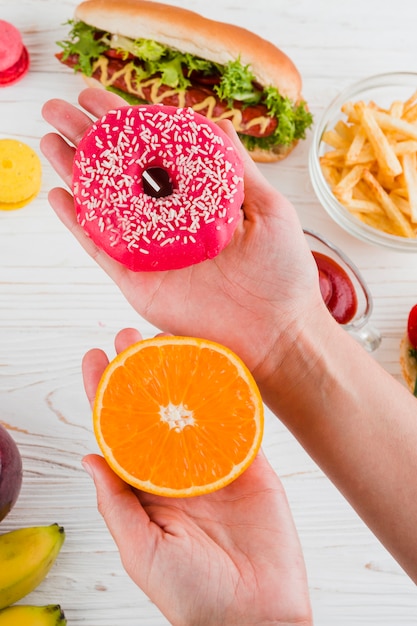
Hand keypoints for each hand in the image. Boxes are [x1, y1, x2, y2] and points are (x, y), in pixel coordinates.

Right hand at [41, 88, 325, 383]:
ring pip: (103, 206)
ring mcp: (151, 252)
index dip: (125, 125)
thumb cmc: (283, 273)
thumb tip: (215, 123)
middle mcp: (170, 223)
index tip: (97, 97)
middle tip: (58, 110)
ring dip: (74, 173)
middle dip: (88, 141)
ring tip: (50, 140)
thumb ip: (238, 168)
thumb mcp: (270, 208)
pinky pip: (100, 249)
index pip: (154, 154)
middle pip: (120, 175)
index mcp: (198, 201)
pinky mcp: (138, 282)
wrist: (278, 333)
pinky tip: (59, 194)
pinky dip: (78, 223)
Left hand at [81, 327, 311, 625]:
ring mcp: (213, 462)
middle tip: (127, 336)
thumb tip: (87, 458)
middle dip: (139, 371)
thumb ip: (116, 504)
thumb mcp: (141, 551)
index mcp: (146, 488)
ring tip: (166, 337)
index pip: (118, 430)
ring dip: (179, 371)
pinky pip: (236, 419)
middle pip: (154, 408)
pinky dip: (227, 390)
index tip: (93, 358)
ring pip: (193, 406)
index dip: (104, 393)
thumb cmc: (193, 594)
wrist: (257, 614)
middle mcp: (176, 469)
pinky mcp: (248, 462)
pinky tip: (213, 362)